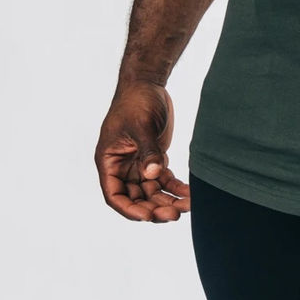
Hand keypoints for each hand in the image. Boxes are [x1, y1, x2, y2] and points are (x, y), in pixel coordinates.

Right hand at [94, 80, 189, 221]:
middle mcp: (121, 167)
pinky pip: (164, 179)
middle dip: (154, 208)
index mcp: (108, 161)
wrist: (147, 83)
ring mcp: (138, 164)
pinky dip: (176, 187)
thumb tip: (153, 174)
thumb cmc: (136, 101)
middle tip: (174, 214)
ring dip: (168, 200)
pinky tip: (190, 193)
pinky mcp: (153, 158)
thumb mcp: (140, 125)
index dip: (130, 209)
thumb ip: (147, 150)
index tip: (148, 216)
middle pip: (136, 198)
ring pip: (152, 191)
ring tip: (188, 206)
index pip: (115, 195)